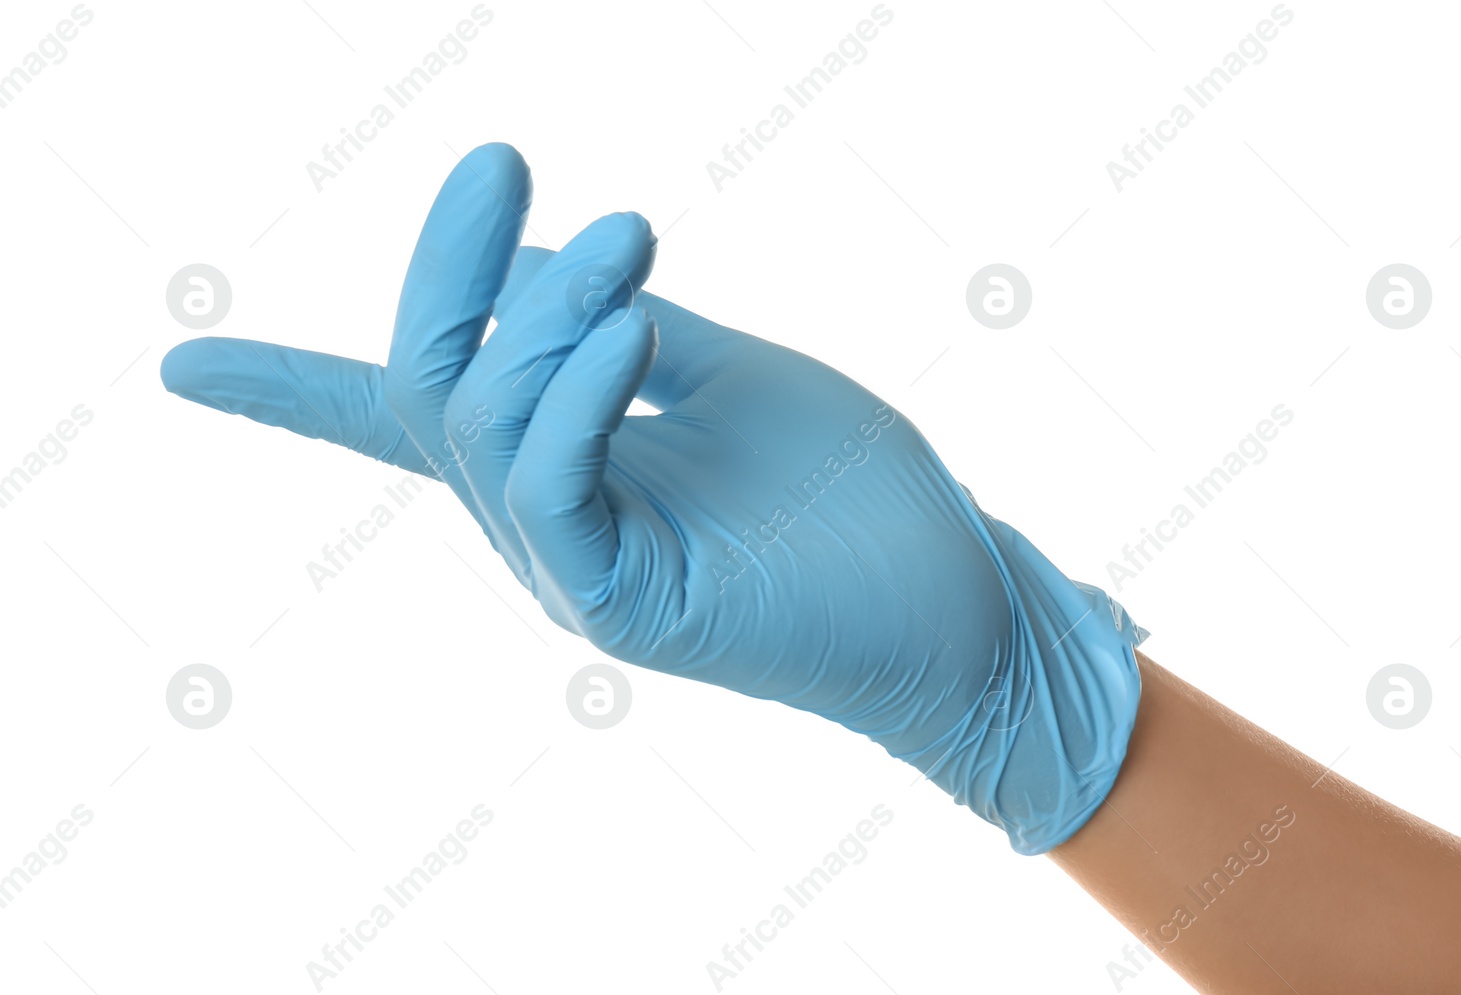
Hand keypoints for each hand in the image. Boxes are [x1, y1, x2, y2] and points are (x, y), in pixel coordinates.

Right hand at [161, 143, 1146, 853]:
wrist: (954, 595)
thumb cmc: (849, 490)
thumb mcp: (730, 370)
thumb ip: (622, 324)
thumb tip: (528, 261)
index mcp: (559, 465)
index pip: (399, 422)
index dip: (286, 389)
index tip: (180, 363)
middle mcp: (543, 522)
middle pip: (433, 382)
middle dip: (455, 261)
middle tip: (509, 159)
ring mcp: (575, 570)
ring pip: (482, 424)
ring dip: (544, 310)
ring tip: (629, 243)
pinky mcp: (624, 607)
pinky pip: (550, 489)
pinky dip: (575, 397)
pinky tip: (632, 334)